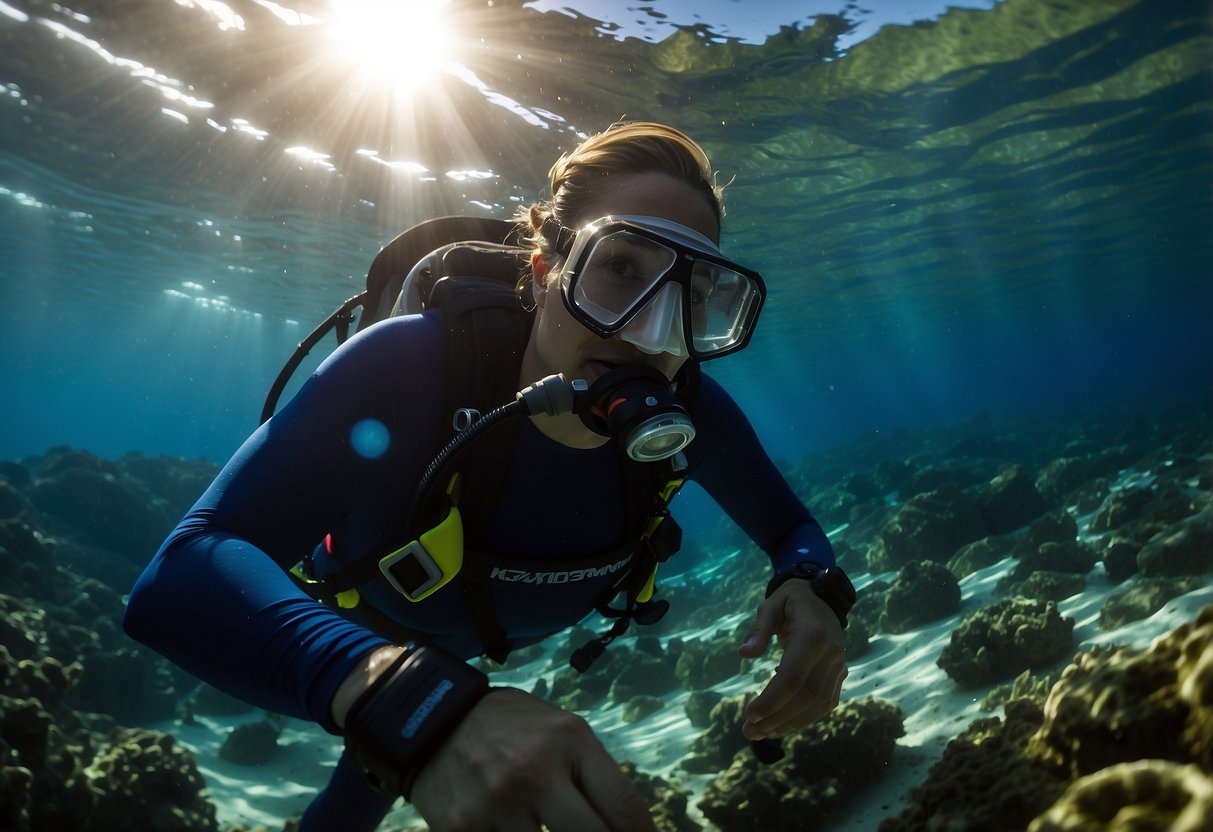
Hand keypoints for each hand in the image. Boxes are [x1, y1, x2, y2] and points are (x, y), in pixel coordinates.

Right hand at [410, 688, 657, 831]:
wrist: (433, 718)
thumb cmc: (514, 729)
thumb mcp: (563, 732)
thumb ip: (595, 777)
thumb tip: (631, 830)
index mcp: (569, 741)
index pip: (624, 809)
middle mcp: (534, 772)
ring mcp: (496, 805)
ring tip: (551, 827)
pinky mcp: (461, 830)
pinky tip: (516, 831)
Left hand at [737, 579, 846, 738]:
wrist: (823, 598)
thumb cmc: (791, 601)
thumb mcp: (770, 605)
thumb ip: (759, 629)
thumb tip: (744, 654)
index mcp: (812, 634)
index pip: (793, 676)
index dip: (772, 700)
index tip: (750, 714)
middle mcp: (830, 653)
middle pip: (806, 695)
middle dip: (777, 718)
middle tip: (749, 732)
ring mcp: (839, 665)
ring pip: (818, 705)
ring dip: (789, 723)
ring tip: (761, 733)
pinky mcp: (840, 675)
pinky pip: (825, 703)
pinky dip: (804, 718)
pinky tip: (781, 725)